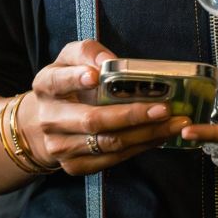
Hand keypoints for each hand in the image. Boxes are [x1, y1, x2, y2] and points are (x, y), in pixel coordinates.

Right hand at [22, 39, 191, 174]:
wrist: (45, 123)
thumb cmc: (67, 85)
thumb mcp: (70, 60)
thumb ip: (87, 52)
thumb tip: (111, 61)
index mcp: (46, 86)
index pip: (58, 81)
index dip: (75, 79)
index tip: (95, 76)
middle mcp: (50, 119)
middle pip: (92, 120)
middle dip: (131, 115)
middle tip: (163, 109)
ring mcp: (60, 146)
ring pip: (108, 143)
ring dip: (145, 134)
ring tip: (173, 124)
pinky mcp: (74, 165)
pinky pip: (112, 159)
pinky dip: (139, 147)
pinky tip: (158, 136)